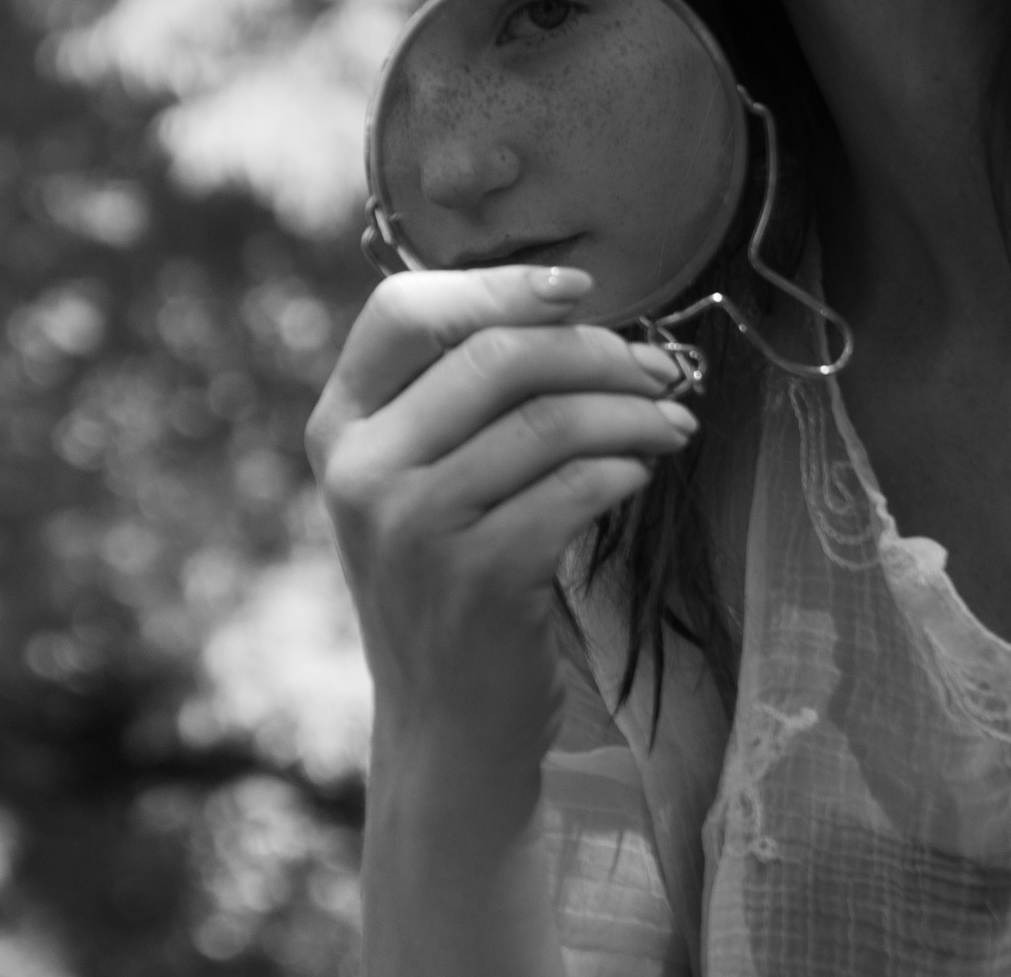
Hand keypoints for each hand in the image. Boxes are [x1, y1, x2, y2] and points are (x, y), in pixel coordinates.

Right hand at [307, 265, 695, 797]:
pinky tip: (638, 477)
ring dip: (632, 412)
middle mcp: (362, 471)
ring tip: (670, 423)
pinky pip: (577, 489)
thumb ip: (453, 396)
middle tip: (659, 369)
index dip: (500, 285)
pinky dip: (625, 472)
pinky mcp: (478, 579)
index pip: (406, 309)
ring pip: (550, 421)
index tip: (579, 290)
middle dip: (598, 351)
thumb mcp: (414, 481)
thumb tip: (571, 307)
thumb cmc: (449, 580)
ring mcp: (414, 527)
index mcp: (340, 426)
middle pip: (497, 355)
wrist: (446, 724)